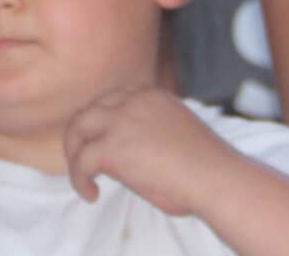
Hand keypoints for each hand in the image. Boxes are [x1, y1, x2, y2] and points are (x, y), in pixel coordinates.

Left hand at [62, 86, 235, 214]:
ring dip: (74, 152)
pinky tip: (92, 194)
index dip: (104, 121)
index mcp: (152, 95)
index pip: (114, 99)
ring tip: (83, 176)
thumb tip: (136, 156)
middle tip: (84, 160)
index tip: (105, 141)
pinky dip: (79, 180)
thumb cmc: (206, 167)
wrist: (214, 176)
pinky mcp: (111, 148)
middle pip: (90, 109)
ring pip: (77, 128)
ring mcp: (120, 122)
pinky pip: (81, 162)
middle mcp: (133, 101)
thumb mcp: (178, 133)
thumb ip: (153, 132)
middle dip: (82, 134)